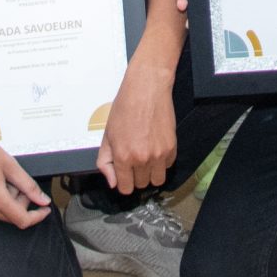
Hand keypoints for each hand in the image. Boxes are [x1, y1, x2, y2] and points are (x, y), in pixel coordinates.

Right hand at [0, 126, 51, 228]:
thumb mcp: (9, 164)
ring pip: (0, 211)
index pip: (22, 220)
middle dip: (22, 202)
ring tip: (5, 176)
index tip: (44, 209)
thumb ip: (28, 185)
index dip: (37, 216)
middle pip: (11, 216)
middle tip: (20, 182)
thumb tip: (42, 199)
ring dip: (9, 198)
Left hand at [95, 67, 177, 193]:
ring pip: (157, 180)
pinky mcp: (172, 147)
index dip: (123, 182)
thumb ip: (105, 161)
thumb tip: (112, 182)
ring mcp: (159, 154)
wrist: (147, 88)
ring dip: (151, 173)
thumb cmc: (125, 107)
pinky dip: (162, 162)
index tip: (124, 174)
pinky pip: (168, 166)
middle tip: (134, 160)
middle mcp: (142, 159)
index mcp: (123, 156)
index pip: (125, 188)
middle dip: (136, 176)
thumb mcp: (107, 134)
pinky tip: (155, 147)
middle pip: (141, 185)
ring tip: (146, 158)